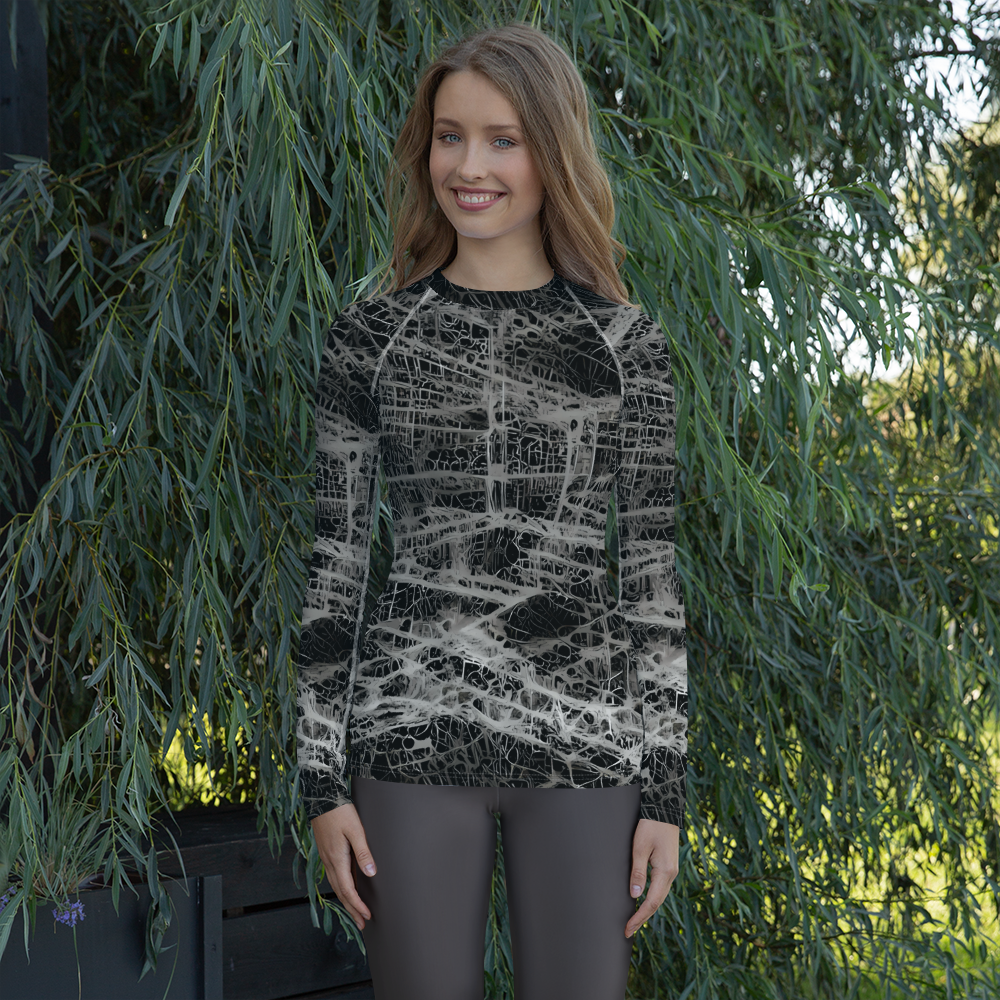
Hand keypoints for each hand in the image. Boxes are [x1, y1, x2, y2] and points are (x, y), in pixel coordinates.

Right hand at [311, 803, 377, 930]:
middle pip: (340, 892)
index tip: (367, 916)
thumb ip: (363, 852)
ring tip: (355, 911)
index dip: (357, 905)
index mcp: (336, 859)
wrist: (321, 797)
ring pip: (336, 885)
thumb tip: (371, 873)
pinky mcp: (326, 851)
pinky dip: (341, 887)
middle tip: (361, 923)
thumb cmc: (340, 812)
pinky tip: (347, 887)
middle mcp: (329, 861)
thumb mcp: (355, 830)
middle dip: (351, 909)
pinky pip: (333, 875)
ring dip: (346, 900)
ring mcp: (326, 857)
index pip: (347, 889)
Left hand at [625, 818, 678, 937]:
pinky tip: (644, 902)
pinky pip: (660, 888)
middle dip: (642, 918)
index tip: (628, 928)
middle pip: (657, 903)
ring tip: (634, 922)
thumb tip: (635, 895)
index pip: (651, 902)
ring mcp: (671, 870)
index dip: (639, 917)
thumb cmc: (650, 826)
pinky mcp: (668, 866)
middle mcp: (671, 874)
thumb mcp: (640, 847)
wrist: (664, 810)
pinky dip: (651, 899)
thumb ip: (638, 872)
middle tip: (628, 931)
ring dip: (647, 910)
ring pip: (659, 897)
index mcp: (665, 871)